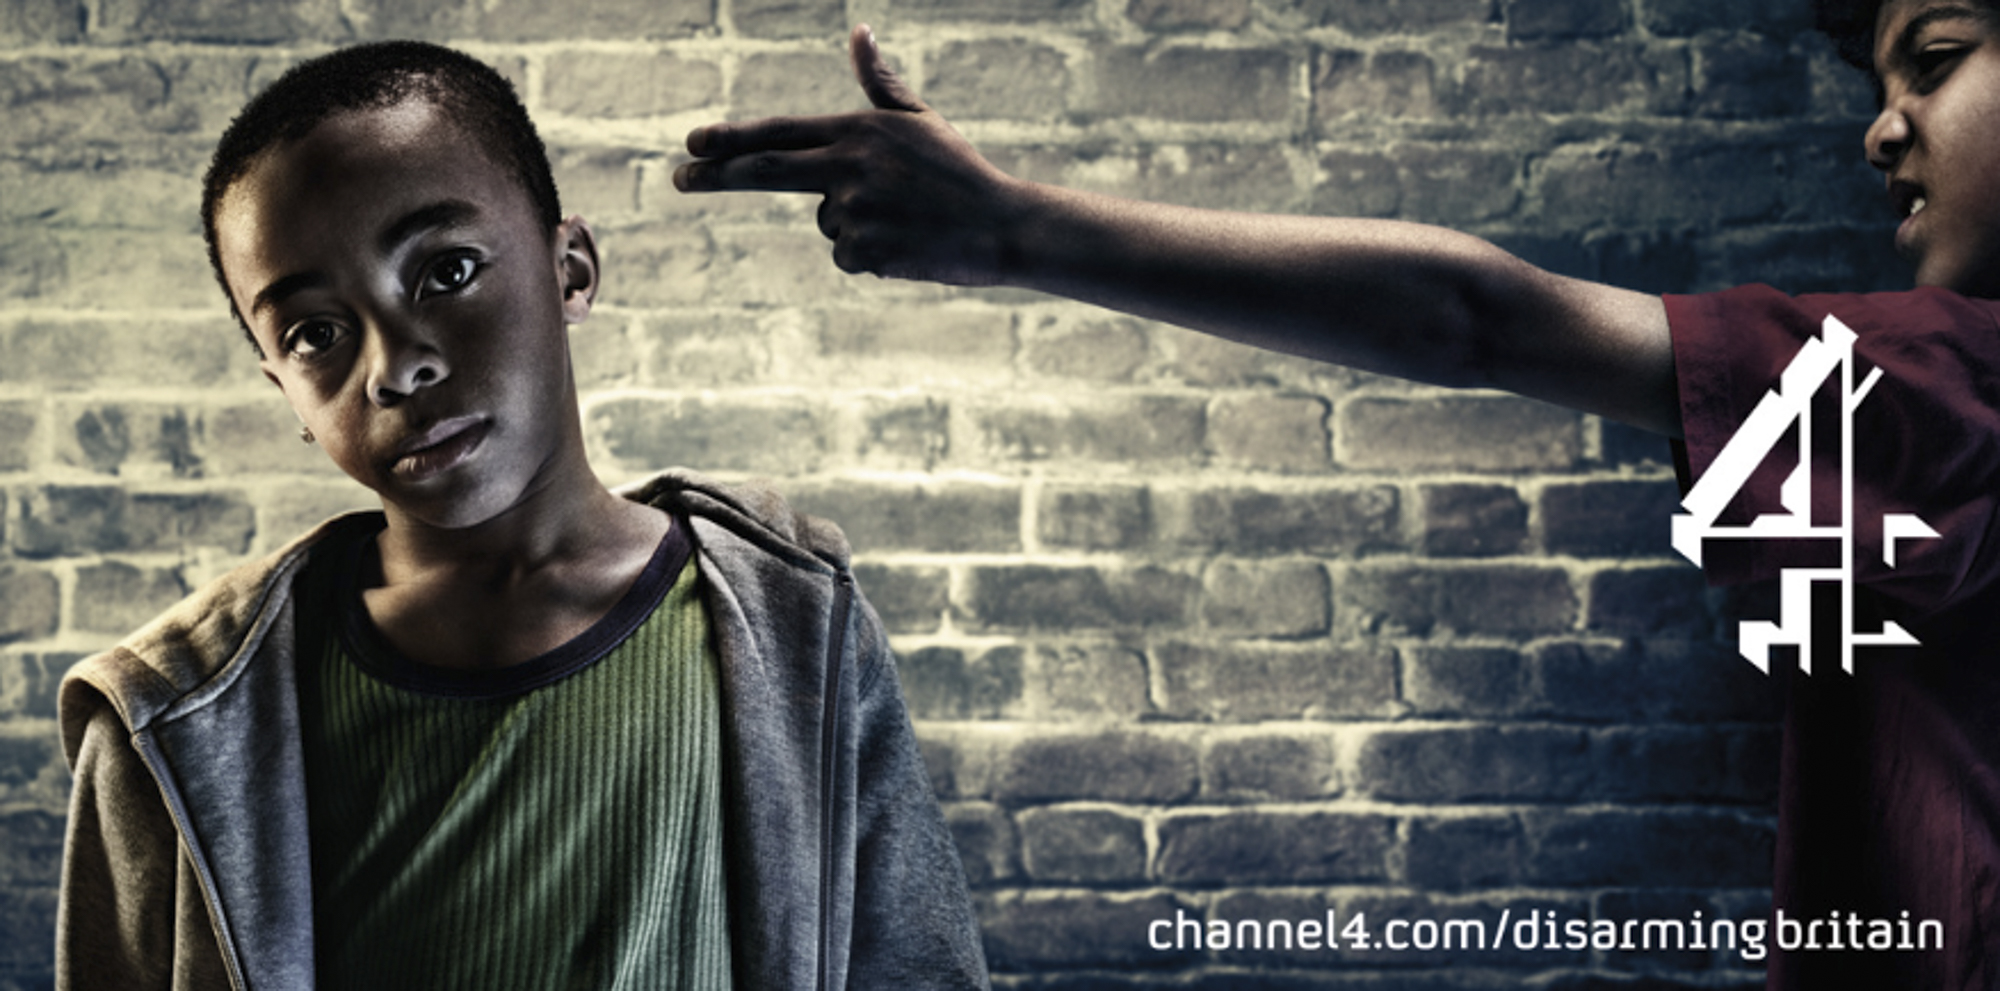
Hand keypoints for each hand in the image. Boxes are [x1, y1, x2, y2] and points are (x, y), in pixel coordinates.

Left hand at [674, 25, 1027, 284]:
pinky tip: (908, 244)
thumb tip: (859, 33)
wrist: (1003, 227)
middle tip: (678, 179)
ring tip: (904, 218)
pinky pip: (847, 254)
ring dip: (854, 223)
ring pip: (827, 220)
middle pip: (764, 171)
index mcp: (859, 130)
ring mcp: (855, 211)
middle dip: (715, 175)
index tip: (692, 143)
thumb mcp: (919, 120)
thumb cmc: (959, 170)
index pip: (779, 131)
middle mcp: (849, 167)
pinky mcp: (866, 252)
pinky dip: (871, 253)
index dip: (731, 138)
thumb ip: (879, 83)